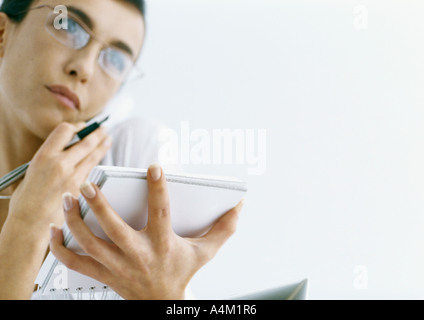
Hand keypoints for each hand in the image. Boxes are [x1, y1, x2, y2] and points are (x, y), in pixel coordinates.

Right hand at [8, 122, 111, 227]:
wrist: (29, 225)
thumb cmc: (26, 201)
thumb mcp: (31, 172)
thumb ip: (49, 160)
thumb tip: (64, 152)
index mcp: (43, 156)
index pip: (65, 131)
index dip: (76, 127)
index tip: (82, 127)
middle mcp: (59, 163)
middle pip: (85, 142)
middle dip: (96, 133)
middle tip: (103, 129)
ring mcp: (72, 176)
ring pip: (92, 156)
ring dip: (102, 146)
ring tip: (108, 139)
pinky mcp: (81, 189)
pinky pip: (91, 172)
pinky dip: (96, 163)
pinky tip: (100, 159)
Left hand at [49, 164, 244, 299]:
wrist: (162, 302)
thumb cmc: (181, 271)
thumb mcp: (205, 251)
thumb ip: (223, 228)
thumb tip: (239, 207)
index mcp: (162, 244)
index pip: (161, 213)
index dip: (158, 189)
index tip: (153, 167)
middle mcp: (137, 254)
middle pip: (114, 229)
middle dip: (99, 206)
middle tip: (87, 183)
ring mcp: (117, 266)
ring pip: (90, 244)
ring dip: (75, 221)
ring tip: (67, 198)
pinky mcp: (103, 274)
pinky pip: (76, 263)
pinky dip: (61, 248)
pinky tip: (55, 229)